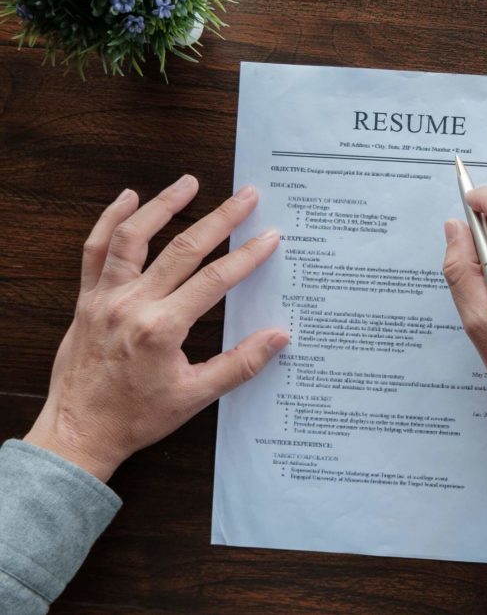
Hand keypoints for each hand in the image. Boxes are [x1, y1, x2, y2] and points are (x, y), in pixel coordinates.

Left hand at [24, 176, 287, 482]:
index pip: (215, 280)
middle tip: (246, 195)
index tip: (270, 236)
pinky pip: (93, 250)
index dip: (247, 256)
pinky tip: (127, 198)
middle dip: (220, 218)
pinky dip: (109, 221)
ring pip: (133, 238)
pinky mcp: (86, 300)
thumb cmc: (136, 417)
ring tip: (188, 182)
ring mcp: (105, 298)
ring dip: (163, 206)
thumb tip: (280, 337)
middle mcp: (132, 305)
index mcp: (161, 329)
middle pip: (183, 249)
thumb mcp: (196, 396)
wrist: (78, 432)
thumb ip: (240, 364)